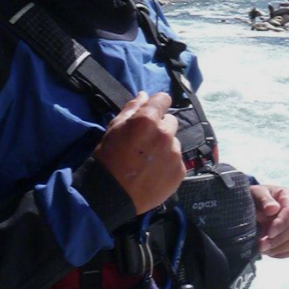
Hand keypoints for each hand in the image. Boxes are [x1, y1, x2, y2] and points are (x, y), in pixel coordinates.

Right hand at [94, 91, 184, 214]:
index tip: (152, 112)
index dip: (157, 104)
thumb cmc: (109, 157)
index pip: (163, 99)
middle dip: (160, 127)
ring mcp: (174, 153)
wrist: (111, 194)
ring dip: (164, 146)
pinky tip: (153, 171)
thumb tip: (145, 94)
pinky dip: (167, 163)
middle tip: (145, 141)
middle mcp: (165, 134)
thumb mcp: (114, 128)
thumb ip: (131, 108)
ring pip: (174, 142)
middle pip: (171, 121)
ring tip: (148, 160)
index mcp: (147, 120)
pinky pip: (177, 160)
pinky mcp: (180, 171)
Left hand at [250, 184, 288, 258]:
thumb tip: (273, 209)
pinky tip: (268, 251)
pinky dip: (281, 253)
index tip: (269, 233)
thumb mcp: (255, 193)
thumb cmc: (254, 197)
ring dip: (278, 248)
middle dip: (277, 240)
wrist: (253, 206)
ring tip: (262, 249)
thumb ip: (263, 198)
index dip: (281, 224)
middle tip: (260, 245)